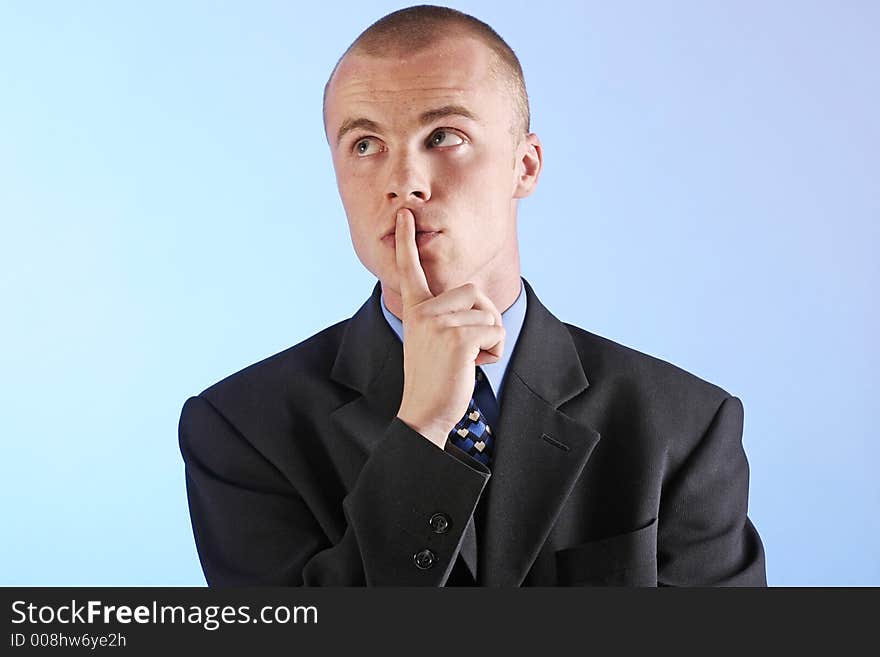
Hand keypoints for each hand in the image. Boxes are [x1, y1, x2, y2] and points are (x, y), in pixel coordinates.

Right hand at [394, 209, 505, 448]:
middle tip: (471, 347)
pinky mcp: (456, 337)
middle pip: (475, 292)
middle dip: (486, 319)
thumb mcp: (432, 340)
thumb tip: (474, 299)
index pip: (409, 270)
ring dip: (491, 340)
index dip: (405, 242)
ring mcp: (438, 322)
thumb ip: (445, 317)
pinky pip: (494, 331)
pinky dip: (494, 351)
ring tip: (469, 360)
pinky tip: (474, 366)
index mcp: (415, 310)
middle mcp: (424, 311)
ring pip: (490, 315)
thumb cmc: (435, 379)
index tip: (404, 215)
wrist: (424, 412)